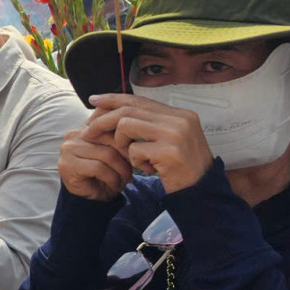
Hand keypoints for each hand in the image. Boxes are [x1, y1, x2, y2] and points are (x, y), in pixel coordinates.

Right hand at [58, 124, 134, 201]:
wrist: (91, 198)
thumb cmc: (106, 173)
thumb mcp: (117, 152)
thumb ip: (120, 138)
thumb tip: (135, 132)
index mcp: (87, 127)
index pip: (112, 124)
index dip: (128, 140)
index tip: (137, 155)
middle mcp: (75, 134)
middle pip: (111, 139)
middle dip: (127, 156)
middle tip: (134, 170)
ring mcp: (68, 148)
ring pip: (107, 154)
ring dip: (121, 170)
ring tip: (125, 179)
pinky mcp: (68, 164)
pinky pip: (98, 167)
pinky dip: (112, 178)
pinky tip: (115, 184)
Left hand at [87, 94, 213, 193]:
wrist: (201, 190)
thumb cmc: (181, 167)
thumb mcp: (168, 140)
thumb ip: (148, 124)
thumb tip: (114, 111)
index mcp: (180, 114)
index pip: (139, 100)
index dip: (113, 99)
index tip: (93, 100)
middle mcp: (180, 119)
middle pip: (128, 109)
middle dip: (102, 120)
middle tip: (88, 132)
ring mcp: (176, 134)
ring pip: (126, 125)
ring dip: (120, 143)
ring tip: (133, 156)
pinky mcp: (169, 151)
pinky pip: (134, 150)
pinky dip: (134, 161)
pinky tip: (149, 169)